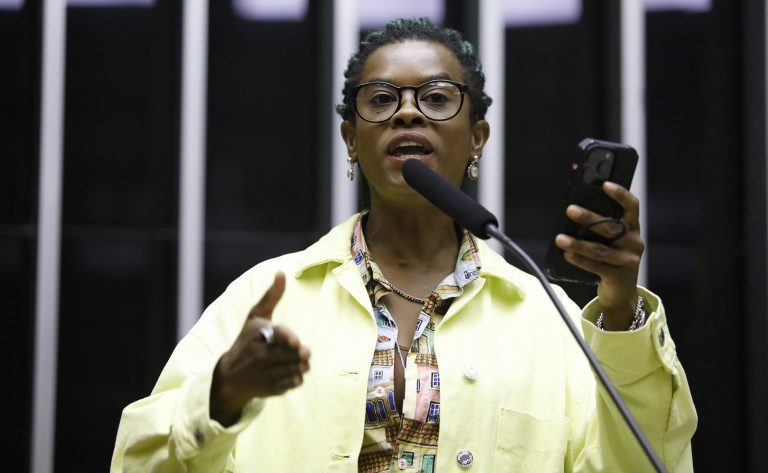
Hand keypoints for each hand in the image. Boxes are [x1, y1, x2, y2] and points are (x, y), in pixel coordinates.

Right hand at [210, 272, 310, 425]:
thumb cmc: (247, 339)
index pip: (276, 336)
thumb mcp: (255, 316)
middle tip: (305, 353)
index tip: (297, 342)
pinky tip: (296, 375)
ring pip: (289, 369)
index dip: (287, 339)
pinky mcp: (267, 388)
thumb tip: (281, 272)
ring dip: (300, 367)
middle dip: (299, 355)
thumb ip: (271, 296)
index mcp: (258, 335)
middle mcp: (259, 355)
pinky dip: (293, 381)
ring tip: (303, 362)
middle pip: (287, 354)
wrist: (230, 373)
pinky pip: (286, 385)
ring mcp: (262, 373)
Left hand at [554, 182, 643, 329]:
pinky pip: (596, 266)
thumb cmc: (612, 258)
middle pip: (610, 227)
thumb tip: (574, 210)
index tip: (605, 185)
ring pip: (599, 249)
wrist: (622, 292)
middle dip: (589, 218)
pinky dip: (580, 260)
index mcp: (633, 228)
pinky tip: (567, 254)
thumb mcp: (613, 241)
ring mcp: (628, 260)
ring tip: (559, 239)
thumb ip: (602, 227)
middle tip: (570, 210)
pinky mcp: (619, 276)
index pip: (632, 206)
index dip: (620, 194)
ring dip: (577, 243)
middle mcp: (634, 242)